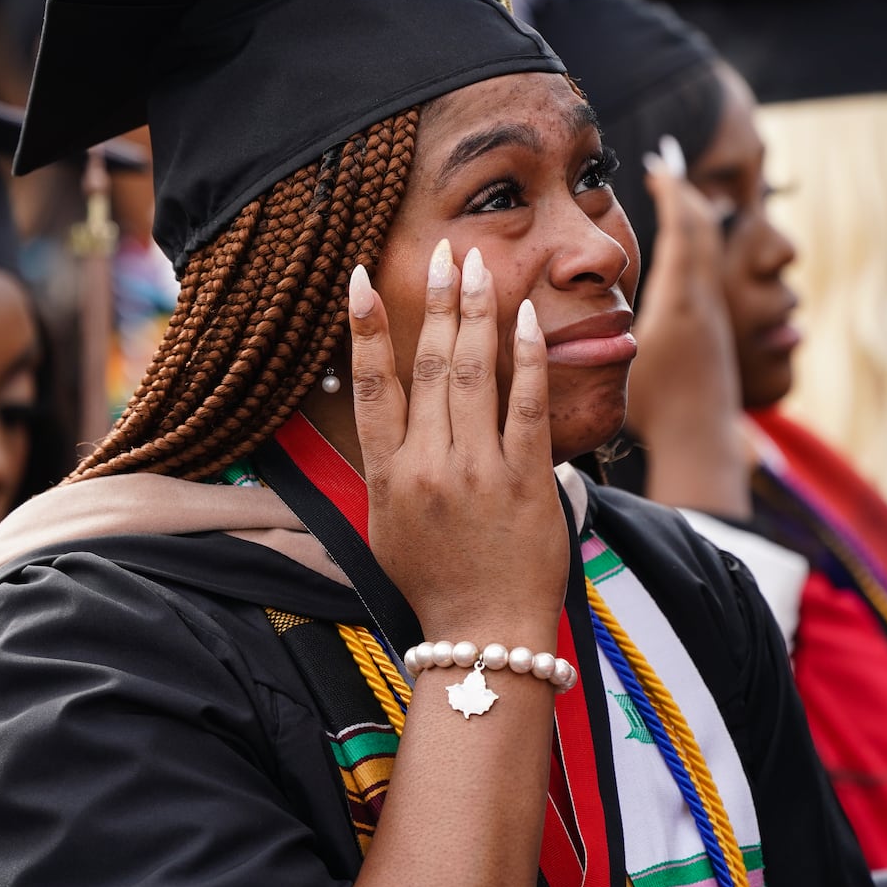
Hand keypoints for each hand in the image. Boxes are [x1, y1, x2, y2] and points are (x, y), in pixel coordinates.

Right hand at [348, 240, 567, 641]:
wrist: (485, 634)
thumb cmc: (436, 582)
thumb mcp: (388, 526)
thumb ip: (388, 467)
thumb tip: (386, 413)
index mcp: (388, 476)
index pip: (369, 386)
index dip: (363, 329)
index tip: (359, 280)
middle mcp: (428, 466)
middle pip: (427, 365)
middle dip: (434, 301)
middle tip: (442, 252)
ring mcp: (478, 472)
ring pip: (472, 374)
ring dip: (474, 313)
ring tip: (475, 266)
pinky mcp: (527, 480)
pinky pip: (527, 405)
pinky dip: (526, 358)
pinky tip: (524, 319)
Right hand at [627, 137, 750, 516]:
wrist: (704, 439)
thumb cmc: (657, 407)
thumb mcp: (622, 361)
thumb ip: (597, 329)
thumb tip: (577, 289)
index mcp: (682, 300)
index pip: (685, 229)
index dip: (673, 191)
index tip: (660, 164)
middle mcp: (703, 299)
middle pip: (702, 228)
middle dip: (683, 193)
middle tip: (667, 165)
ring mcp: (713, 312)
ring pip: (708, 248)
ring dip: (692, 218)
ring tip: (675, 195)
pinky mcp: (715, 326)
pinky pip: (706, 269)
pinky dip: (694, 245)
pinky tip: (682, 248)